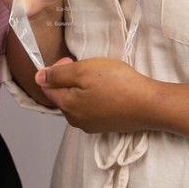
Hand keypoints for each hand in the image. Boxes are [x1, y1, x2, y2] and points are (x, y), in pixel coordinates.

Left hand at [35, 57, 156, 133]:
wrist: (150, 104)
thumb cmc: (117, 84)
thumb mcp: (83, 71)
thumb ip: (57, 75)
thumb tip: (38, 78)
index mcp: (67, 107)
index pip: (48, 88)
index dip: (56, 70)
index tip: (72, 61)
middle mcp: (77, 121)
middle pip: (62, 95)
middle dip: (69, 79)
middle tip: (87, 67)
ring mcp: (92, 126)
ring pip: (77, 102)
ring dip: (82, 88)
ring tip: (99, 77)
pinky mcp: (107, 126)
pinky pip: (91, 108)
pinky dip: (94, 97)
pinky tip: (108, 89)